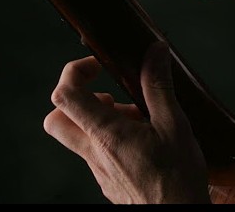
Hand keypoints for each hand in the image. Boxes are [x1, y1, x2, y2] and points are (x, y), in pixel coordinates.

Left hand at [43, 41, 209, 203]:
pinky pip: (96, 155)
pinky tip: (143, 143)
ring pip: (79, 138)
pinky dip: (111, 141)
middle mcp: (94, 153)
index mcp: (106, 134)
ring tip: (138, 121)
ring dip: (100, 121)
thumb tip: (154, 52)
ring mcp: (98, 171)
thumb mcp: (175, 125)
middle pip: (56, 120)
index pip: (65, 95)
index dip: (74, 72)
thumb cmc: (178, 179)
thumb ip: (158, 87)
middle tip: (109, 98)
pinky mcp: (108, 183)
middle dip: (77, 101)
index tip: (98, 67)